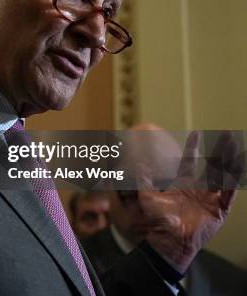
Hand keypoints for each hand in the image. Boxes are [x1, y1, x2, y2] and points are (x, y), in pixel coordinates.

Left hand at [137, 131, 243, 272]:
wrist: (168, 240)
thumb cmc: (157, 220)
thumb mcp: (147, 197)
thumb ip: (143, 180)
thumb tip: (137, 163)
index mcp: (183, 184)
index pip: (190, 161)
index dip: (193, 148)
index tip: (196, 133)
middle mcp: (199, 189)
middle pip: (212, 165)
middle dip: (219, 150)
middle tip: (225, 134)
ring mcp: (210, 199)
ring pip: (223, 176)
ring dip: (229, 161)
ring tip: (234, 145)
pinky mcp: (219, 211)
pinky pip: (228, 195)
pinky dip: (233, 183)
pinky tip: (238, 169)